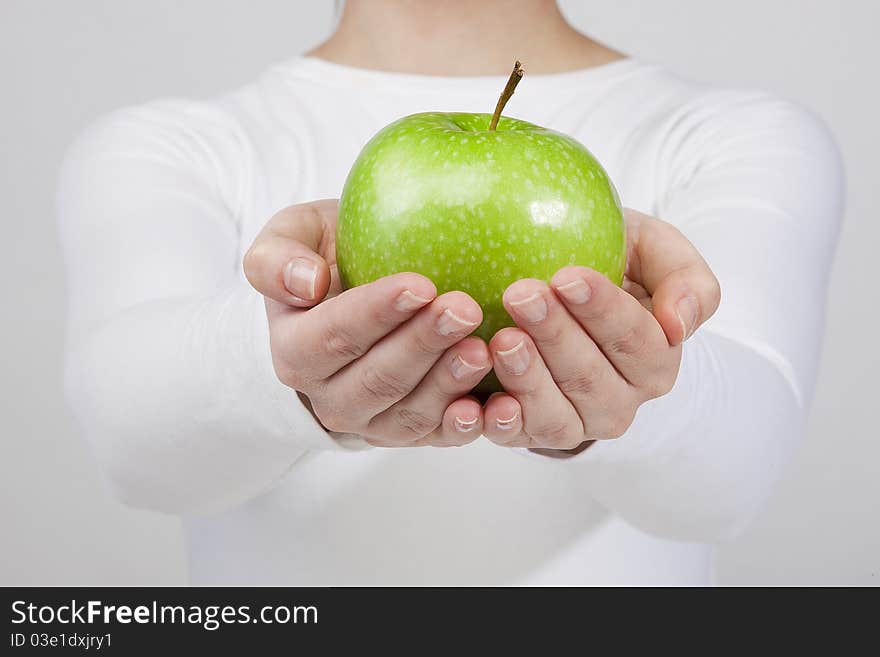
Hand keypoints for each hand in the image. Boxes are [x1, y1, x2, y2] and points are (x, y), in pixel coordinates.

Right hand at [243, 200, 489, 446]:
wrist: (354, 297)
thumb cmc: (328, 258)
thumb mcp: (292, 237)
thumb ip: (277, 258)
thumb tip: (307, 283)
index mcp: (296, 351)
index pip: (333, 337)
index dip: (376, 314)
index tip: (421, 285)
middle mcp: (330, 397)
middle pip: (378, 379)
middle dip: (422, 345)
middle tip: (464, 310)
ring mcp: (372, 422)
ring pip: (410, 413)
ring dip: (448, 384)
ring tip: (483, 349)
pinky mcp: (412, 435)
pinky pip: (439, 437)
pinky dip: (467, 425)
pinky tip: (496, 404)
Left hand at [481, 209, 720, 451]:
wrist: (558, 289)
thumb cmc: (611, 261)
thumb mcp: (654, 251)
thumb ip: (686, 280)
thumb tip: (679, 325)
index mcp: (655, 360)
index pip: (636, 340)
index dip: (602, 311)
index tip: (567, 277)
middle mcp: (619, 401)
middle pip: (591, 378)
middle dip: (555, 336)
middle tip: (521, 294)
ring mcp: (575, 423)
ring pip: (557, 415)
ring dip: (528, 380)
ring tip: (502, 340)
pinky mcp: (529, 433)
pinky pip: (516, 438)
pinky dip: (499, 425)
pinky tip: (480, 402)